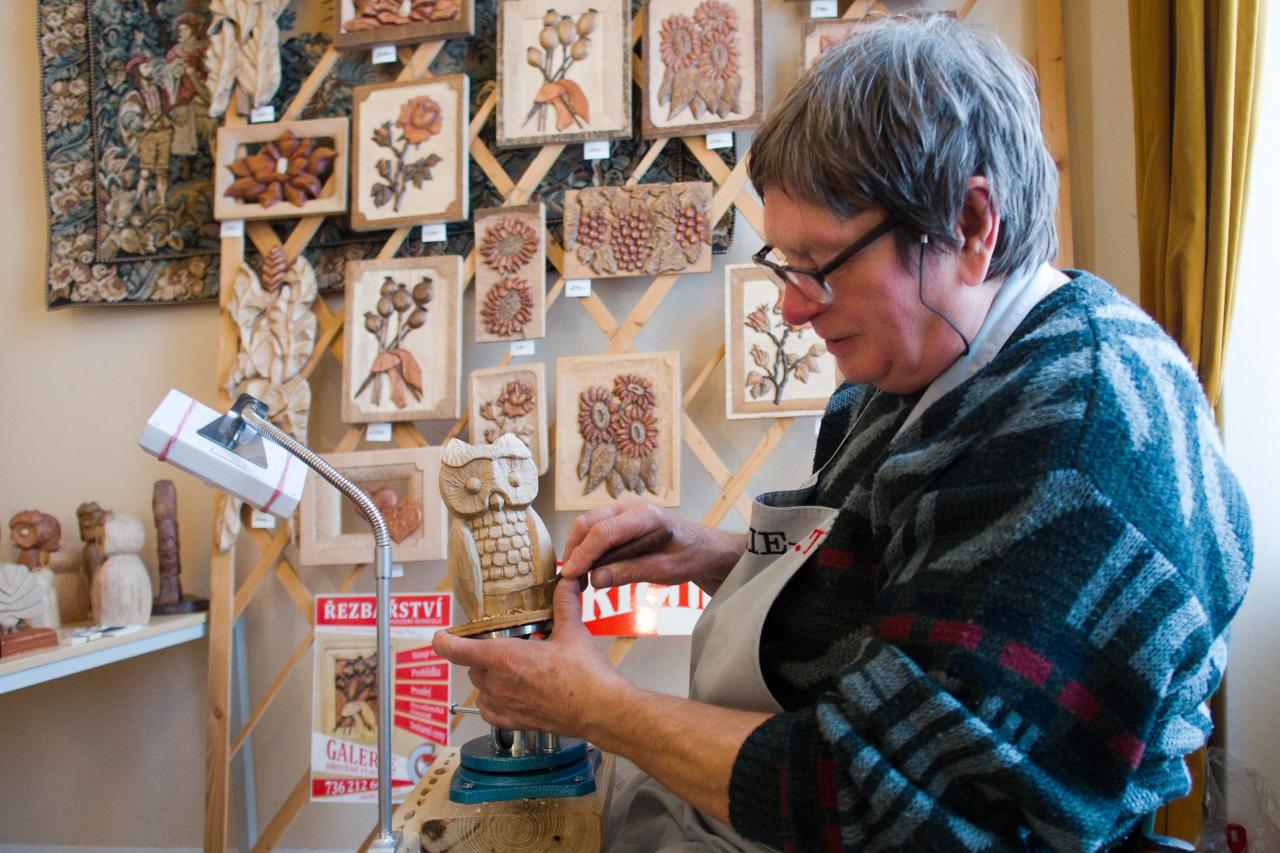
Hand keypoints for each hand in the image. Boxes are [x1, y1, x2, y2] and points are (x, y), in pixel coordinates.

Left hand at [432, 574, 631, 737]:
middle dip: (481, 655)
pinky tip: (507, 694)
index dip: (443, 641)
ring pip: (480, 688)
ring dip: (488, 677)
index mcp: (505, 658)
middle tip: (502, 645)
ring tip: (511, 668)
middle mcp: (498, 684)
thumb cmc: (585, 675)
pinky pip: (490, 711)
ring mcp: (505, 705)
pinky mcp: (515, 722)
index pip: (457, 650)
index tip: (440, 634)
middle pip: (472, 666)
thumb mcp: (573, 631)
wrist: (601, 710)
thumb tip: (566, 579)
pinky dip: (492, 702)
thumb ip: (564, 602)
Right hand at [561, 496, 744, 592]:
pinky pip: (595, 528)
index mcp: (645, 515)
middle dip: (574, 551)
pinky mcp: (620, 518)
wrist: (703, 547)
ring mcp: (624, 509)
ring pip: (587, 524)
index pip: (603, 531)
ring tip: (579, 577)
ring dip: (578, 549)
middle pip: (588, 522)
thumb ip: (630, 572)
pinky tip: (588, 567)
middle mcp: (630, 506)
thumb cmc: (689, 556)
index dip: (584, 554)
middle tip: (571, 580)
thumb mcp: (664, 570)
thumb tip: (596, 579)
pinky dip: (586, 547)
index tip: (571, 574)